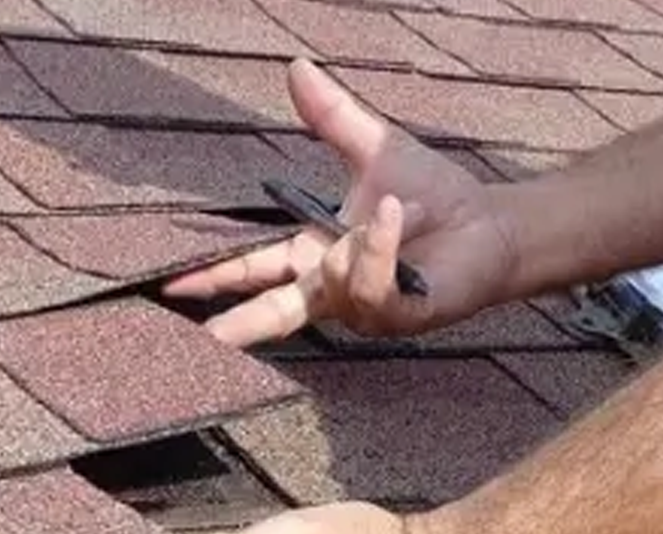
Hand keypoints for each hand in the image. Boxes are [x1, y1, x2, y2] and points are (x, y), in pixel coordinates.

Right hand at [164, 59, 520, 345]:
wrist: (490, 224)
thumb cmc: (435, 196)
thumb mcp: (374, 149)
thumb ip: (332, 117)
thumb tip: (296, 67)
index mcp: (316, 255)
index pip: (255, 269)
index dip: (215, 277)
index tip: (172, 285)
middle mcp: (334, 289)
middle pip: (276, 312)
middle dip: (242, 323)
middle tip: (207, 338)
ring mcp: (366, 308)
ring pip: (335, 285)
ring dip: (359, 243)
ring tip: (396, 206)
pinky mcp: (399, 315)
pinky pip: (374, 286)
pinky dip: (381, 247)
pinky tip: (397, 215)